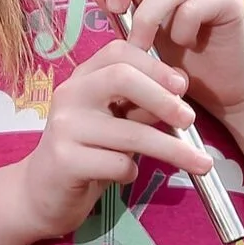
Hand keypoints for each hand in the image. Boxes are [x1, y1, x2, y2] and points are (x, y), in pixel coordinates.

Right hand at [17, 41, 211, 239]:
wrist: (42, 192)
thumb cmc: (87, 152)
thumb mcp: (115, 121)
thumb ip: (141, 103)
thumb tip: (181, 86)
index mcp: (83, 78)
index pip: (119, 52)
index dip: (155, 66)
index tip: (182, 87)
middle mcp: (70, 94)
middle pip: (122, 79)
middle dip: (163, 99)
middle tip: (190, 120)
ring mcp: (65, 127)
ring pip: (130, 132)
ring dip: (172, 149)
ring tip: (201, 164)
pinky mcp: (65, 160)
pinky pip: (117, 164)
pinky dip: (132, 172)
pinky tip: (125, 175)